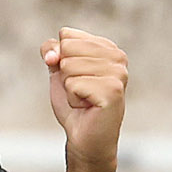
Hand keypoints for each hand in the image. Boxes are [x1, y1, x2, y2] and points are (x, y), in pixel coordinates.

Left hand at [43, 26, 127, 168]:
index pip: (66, 35)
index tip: (72, 76)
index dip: (59, 58)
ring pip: (68, 67)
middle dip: (63, 74)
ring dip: (68, 89)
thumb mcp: (58, 72)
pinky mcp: (112, 90)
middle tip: (78, 91)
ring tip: (84, 99)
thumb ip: (53, 52)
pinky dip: (72, 99)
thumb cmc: (74, 104)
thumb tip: (53, 54)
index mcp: (107, 47)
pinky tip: (87, 106)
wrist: (83, 136)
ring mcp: (118, 73)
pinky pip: (73, 84)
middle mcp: (117, 56)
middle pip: (66, 49)